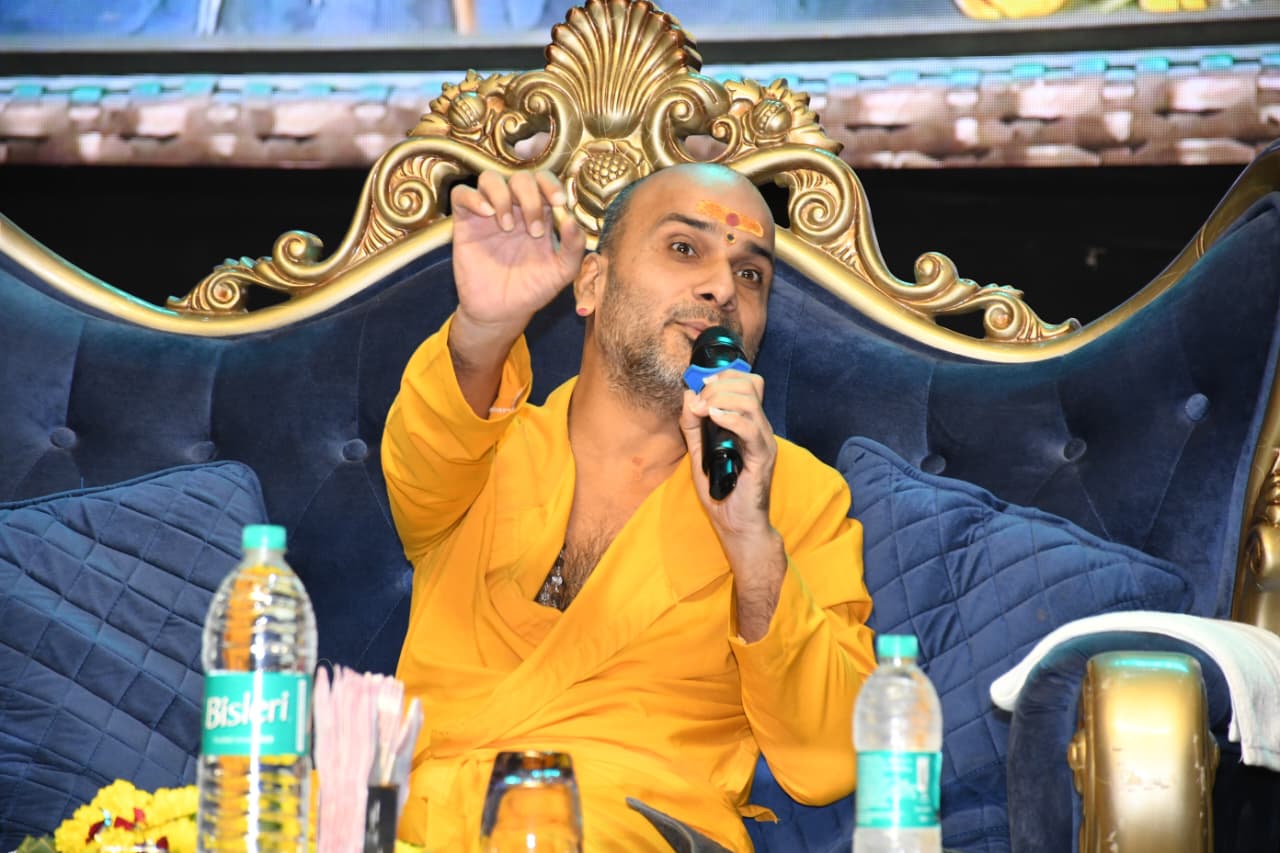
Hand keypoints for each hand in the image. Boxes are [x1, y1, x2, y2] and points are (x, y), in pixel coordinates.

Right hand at [450, 169, 585, 352]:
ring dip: (503, 196)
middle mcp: (514, 208)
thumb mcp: (561, 271)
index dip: (552, 184)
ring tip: (507, 227)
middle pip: (520, 178)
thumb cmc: (532, 289)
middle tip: (535, 230)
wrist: (502, 311)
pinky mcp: (465, 222)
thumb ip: (573, 247)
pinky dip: (474, 197)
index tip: (558, 203)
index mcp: (539, 213)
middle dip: (531, 198)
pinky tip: (487, 215)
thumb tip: (571, 219)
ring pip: (490, 178)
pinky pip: (462, 194)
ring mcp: (488, 213)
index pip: (544, 181)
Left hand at [679, 371, 775, 535]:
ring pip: (750, 402)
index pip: (747, 383)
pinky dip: (731, 419)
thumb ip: (693, 426)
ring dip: (721, 400)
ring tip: (703, 411)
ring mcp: (763, 442)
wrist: (737, 525)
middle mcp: (760, 428)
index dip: (724, 376)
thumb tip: (688, 396)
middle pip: (749, 386)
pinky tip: (714, 419)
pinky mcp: (763, 457)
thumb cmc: (723, 492)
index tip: (702, 384)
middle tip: (699, 402)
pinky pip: (751, 429)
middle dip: (719, 386)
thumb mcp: (699, 454)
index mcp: (749, 424)